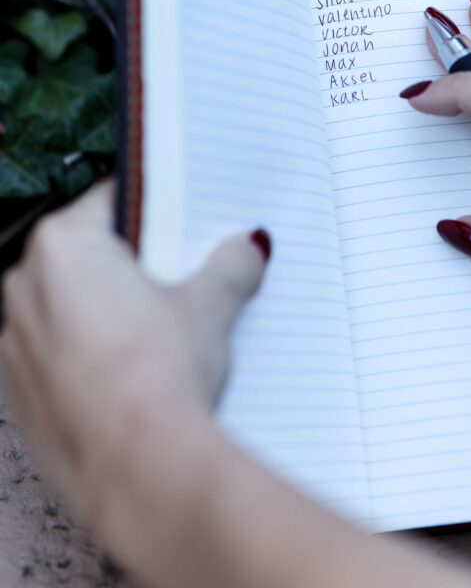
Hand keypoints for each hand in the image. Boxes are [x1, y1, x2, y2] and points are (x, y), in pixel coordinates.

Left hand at [0, 179, 267, 528]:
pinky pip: (57, 356)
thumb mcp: (210, 304)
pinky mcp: (19, 396)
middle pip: (85, 255)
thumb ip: (229, 264)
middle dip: (129, 264)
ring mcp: (14, 345)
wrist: (138, 471)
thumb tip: (246, 249)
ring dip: (105, 313)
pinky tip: (135, 375)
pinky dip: (89, 357)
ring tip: (161, 334)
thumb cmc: (159, 375)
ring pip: (67, 308)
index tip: (177, 225)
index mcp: (62, 245)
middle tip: (178, 280)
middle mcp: (24, 288)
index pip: (110, 200)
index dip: (151, 211)